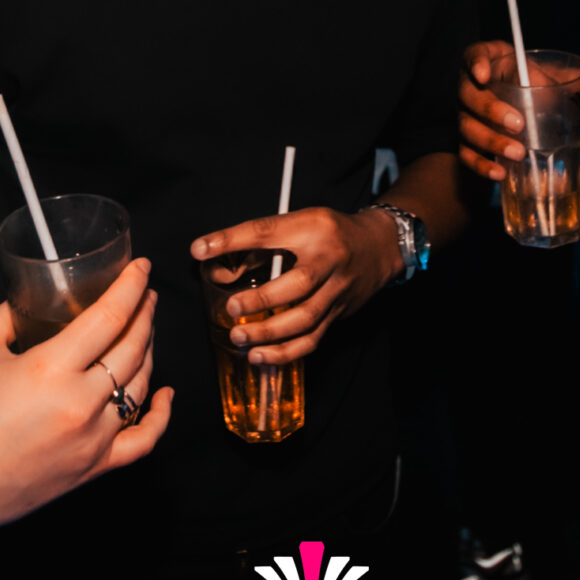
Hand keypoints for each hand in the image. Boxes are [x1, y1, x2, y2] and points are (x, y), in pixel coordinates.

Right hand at [0, 259, 170, 540]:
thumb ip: (7, 319)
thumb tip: (27, 299)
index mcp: (50, 369)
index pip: (109, 317)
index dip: (131, 287)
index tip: (141, 268)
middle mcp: (80, 403)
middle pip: (132, 347)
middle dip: (145, 314)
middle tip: (145, 295)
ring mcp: (92, 438)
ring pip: (140, 386)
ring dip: (149, 353)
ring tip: (145, 333)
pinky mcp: (94, 467)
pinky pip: (143, 441)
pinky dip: (160, 416)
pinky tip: (165, 394)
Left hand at [189, 207, 397, 365]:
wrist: (379, 247)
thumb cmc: (329, 233)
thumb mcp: (299, 223)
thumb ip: (260, 245)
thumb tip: (217, 268)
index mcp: (312, 228)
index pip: (268, 230)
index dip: (233, 239)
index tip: (201, 248)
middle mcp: (329, 260)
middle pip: (300, 283)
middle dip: (264, 300)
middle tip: (232, 308)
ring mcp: (337, 291)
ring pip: (307, 319)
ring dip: (271, 333)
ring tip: (240, 338)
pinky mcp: (339, 314)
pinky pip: (313, 339)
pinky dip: (285, 352)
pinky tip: (261, 357)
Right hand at [458, 41, 579, 181]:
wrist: (514, 101)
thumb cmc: (529, 81)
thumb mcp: (546, 74)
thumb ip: (568, 78)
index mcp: (488, 61)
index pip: (474, 55)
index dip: (475, 64)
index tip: (484, 75)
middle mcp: (470, 87)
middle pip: (469, 96)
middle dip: (492, 111)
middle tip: (518, 124)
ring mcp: (465, 115)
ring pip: (467, 128)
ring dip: (491, 142)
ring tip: (518, 153)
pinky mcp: (466, 140)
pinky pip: (466, 154)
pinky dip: (481, 165)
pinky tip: (500, 174)